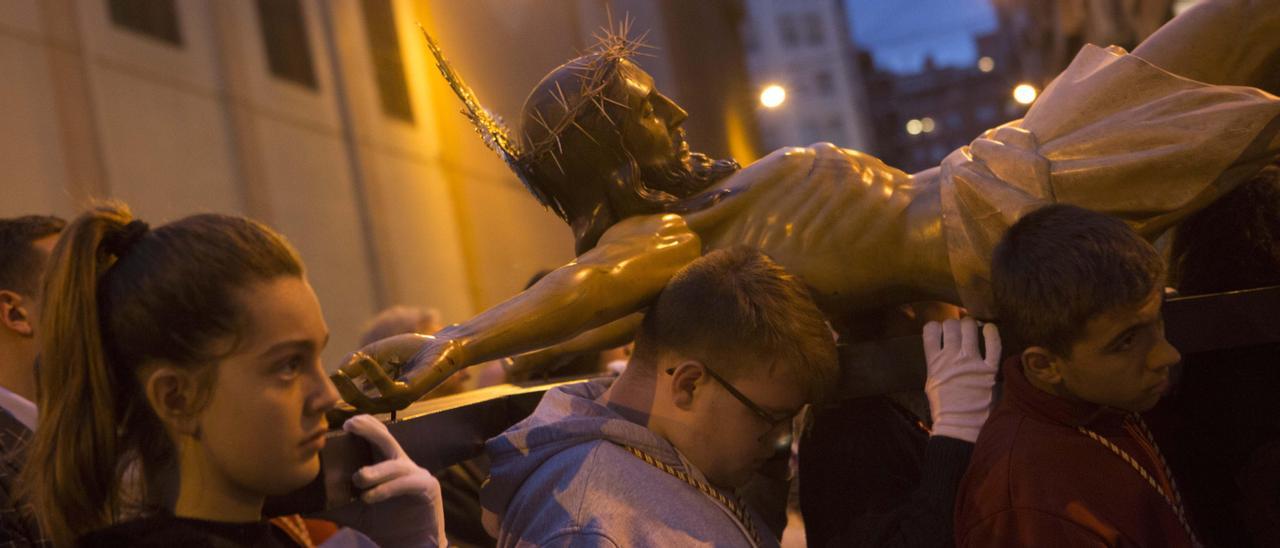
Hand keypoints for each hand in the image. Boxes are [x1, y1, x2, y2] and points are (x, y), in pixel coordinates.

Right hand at [331, 334, 465, 412]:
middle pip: (357, 407)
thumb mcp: (377, 352)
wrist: (443, 345)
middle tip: (329, 379)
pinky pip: (386, 388)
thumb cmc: (412, 349)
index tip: (323, 385)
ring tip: (338, 373)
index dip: (337, 396)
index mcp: (380, 394)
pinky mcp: (410, 392)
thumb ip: (356, 361)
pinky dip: (372, 374)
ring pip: (368, 403)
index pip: (354, 402)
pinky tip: (364, 359)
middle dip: (341, 395)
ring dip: (351, 389)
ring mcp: (399, 399)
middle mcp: (389, 401)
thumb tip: (337, 372)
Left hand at [342, 414, 445, 546]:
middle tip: (350, 425)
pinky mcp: (427, 487)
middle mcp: (401, 463)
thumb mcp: (354, 513)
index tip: (342, 423)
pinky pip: (406, 483)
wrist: (410, 545)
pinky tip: (370, 497)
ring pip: (395, 465)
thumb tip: (304, 503)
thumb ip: (334, 505)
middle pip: (386, 438)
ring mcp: (416, 474)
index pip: (375, 436)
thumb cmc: (385, 523)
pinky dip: (387, 489)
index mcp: (385, 463)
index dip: (362, 425)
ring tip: (359, 478)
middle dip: (369, 429)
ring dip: (376, 470)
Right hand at [923, 318, 1000, 441]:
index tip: (941, 331)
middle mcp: (951, 358)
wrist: (960, 426)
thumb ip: (937, 365)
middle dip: (953, 324)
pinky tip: (989, 328)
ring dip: (969, 325)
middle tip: (958, 330)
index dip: (936, 327)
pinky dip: (991, 333)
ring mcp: (971, 363)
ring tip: (971, 328)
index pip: (931, 330)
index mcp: (934, 362)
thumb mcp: (931, 383)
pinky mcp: (989, 370)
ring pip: (969, 328)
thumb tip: (941, 351)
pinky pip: (993, 345)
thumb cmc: (944, 408)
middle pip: (950, 325)